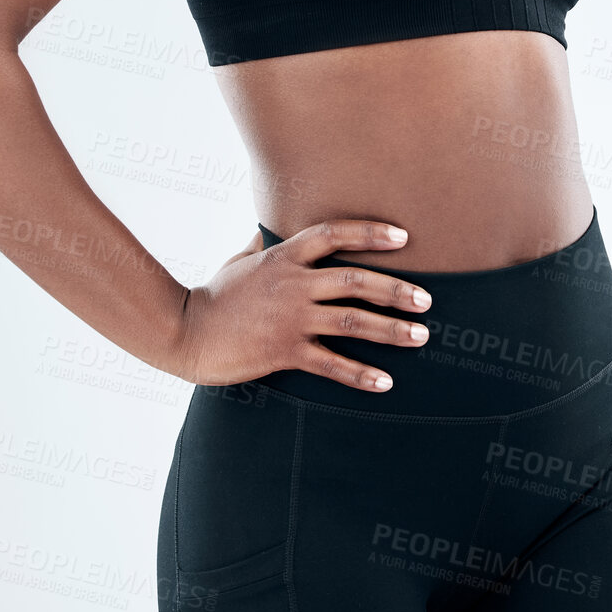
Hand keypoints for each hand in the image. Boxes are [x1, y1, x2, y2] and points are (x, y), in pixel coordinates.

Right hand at [172, 219, 430, 392]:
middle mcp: (293, 284)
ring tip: (420, 335)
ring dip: (391, 329)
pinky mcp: (284, 351)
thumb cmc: (214, 295)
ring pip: (351, 321)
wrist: (185, 332)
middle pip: (355, 280)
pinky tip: (384, 381)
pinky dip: (360, 373)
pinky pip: (330, 363)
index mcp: (284, 257)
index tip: (403, 238)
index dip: (370, 233)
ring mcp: (290, 318)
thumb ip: (263, 245)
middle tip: (426, 299)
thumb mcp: (240, 261)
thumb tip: (269, 229)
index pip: (334, 234)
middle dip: (395, 289)